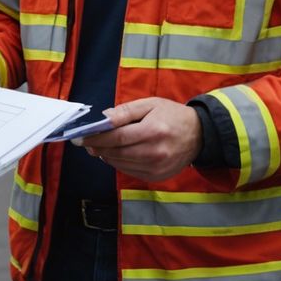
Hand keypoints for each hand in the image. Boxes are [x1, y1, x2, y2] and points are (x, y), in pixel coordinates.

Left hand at [78, 97, 201, 182]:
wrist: (199, 134)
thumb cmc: (172, 115)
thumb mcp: (149, 104)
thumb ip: (125, 112)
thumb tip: (102, 118)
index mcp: (153, 131)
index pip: (116, 138)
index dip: (96, 139)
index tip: (80, 138)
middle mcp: (155, 152)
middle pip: (117, 153)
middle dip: (98, 148)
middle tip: (86, 143)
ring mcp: (157, 167)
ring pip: (121, 164)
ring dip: (106, 156)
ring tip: (99, 148)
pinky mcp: (157, 176)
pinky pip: (130, 171)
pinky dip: (119, 163)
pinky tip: (116, 154)